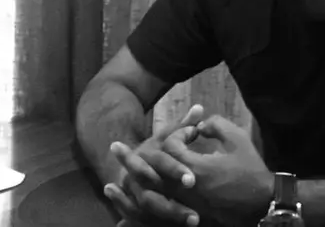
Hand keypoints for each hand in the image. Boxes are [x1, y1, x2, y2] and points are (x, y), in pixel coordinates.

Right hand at [103, 104, 206, 226]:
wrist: (125, 162)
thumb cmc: (156, 149)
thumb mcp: (167, 135)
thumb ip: (183, 125)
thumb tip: (199, 109)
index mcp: (145, 154)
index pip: (159, 162)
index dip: (174, 171)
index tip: (192, 180)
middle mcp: (134, 177)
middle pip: (150, 195)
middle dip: (172, 206)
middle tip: (196, 216)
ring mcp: (132, 196)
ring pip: (147, 212)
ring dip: (168, 219)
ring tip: (194, 223)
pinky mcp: (134, 210)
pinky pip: (143, 222)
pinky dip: (158, 225)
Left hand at [162, 116, 273, 224]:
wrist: (262, 202)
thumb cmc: (250, 168)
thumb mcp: (237, 138)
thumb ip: (215, 125)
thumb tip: (199, 125)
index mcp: (195, 167)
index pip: (169, 146)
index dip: (179, 134)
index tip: (194, 132)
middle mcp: (186, 188)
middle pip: (159, 168)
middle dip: (168, 152)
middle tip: (183, 145)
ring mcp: (188, 203)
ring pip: (162, 187)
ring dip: (166, 171)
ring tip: (179, 161)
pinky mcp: (193, 213)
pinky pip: (172, 201)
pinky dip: (172, 188)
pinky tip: (184, 180)